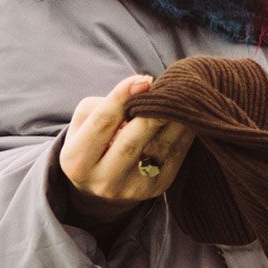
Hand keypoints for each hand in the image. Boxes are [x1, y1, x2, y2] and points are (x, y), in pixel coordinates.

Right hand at [60, 74, 194, 227]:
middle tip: (171, 88)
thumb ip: (102, 107)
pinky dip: (185, 132)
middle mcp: (103, 179)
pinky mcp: (158, 188)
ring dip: (176, 119)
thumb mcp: (82, 125)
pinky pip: (177, 155)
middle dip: (153, 112)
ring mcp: (133, 188)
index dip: (122, 98)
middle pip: (132, 141)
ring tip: (186, 96)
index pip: (101, 124)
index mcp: (77, 160)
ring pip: (160, 148)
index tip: (144, 79)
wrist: (103, 184)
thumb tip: (138, 93)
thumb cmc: (94, 142)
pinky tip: (191, 114)